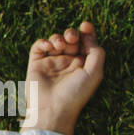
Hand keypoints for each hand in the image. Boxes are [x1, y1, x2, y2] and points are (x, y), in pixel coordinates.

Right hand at [22, 20, 104, 134]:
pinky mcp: (36, 64)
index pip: (86, 44)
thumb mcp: (94, 73)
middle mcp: (69, 63)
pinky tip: (49, 46)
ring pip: (56, 41)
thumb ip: (97, 53)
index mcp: (84, 66)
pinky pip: (39, 46)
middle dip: (72, 34)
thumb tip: (90, 35)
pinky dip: (44, 42)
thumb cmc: (76, 93)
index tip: (86, 25)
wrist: (52, 109)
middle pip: (72, 40)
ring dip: (59, 38)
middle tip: (72, 38)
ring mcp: (52, 63)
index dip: (87, 33)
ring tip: (60, 44)